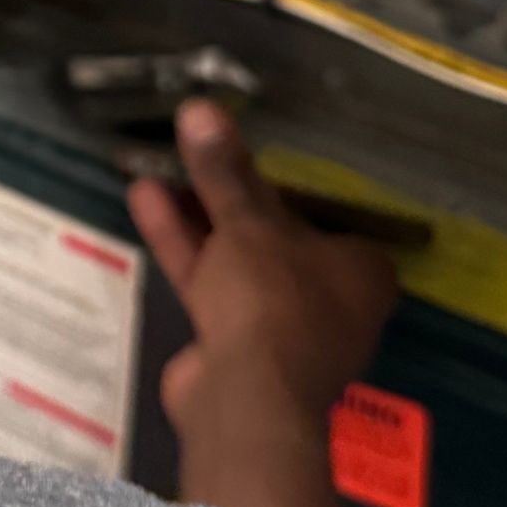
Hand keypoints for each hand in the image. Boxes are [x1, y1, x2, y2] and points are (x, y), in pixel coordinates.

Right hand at [129, 99, 396, 437]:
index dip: (287, 181)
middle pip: (275, 234)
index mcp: (360, 270)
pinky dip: (183, 245)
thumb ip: (224, 172)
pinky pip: (210, 282)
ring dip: (197, 215)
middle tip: (198, 147)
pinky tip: (146, 200)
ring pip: (236, 258)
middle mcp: (329, 299)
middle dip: (230, 194)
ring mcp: (280, 326)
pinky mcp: (236, 343)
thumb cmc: (273, 299)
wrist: (245, 398)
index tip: (250, 149)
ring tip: (159, 161)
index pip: (328, 212)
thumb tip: (200, 108)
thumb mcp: (249, 223)